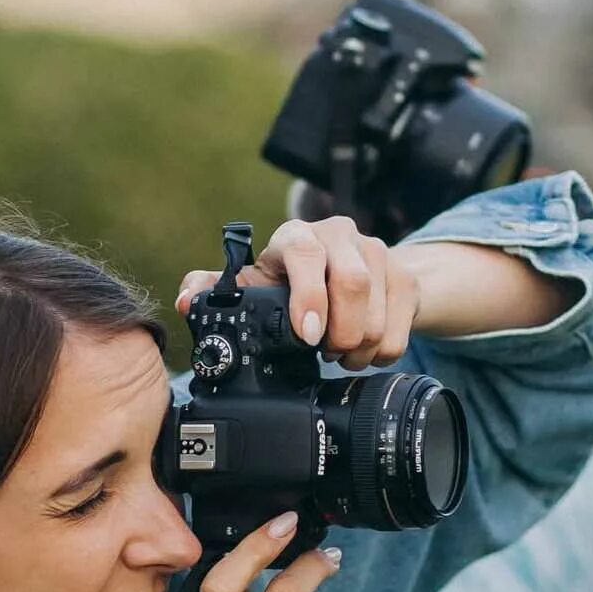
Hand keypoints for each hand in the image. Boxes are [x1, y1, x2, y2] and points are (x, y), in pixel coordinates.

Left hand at [176, 216, 416, 369]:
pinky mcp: (405, 277)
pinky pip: (401, 328)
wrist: (348, 276)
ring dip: (358, 348)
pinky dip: (382, 352)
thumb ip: (214, 291)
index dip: (308, 295)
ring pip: (378, 312)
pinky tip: (364, 353)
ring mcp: (377, 252)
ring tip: (340, 356)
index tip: (307, 336)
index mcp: (296, 236)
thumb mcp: (253, 286)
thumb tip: (186, 303)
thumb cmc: (290, 283)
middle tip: (324, 354)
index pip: (305, 252)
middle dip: (339, 332)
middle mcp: (339, 235)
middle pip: (353, 283)